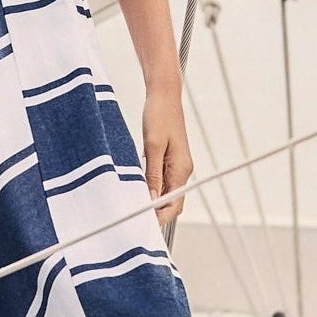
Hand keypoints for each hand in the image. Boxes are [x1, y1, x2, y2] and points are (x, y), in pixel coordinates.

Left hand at [141, 80, 191, 231]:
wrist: (164, 95)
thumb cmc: (158, 115)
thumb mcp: (152, 145)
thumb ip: (152, 173)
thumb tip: (152, 198)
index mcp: (182, 168)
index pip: (174, 203)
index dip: (159, 216)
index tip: (141, 221)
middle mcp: (182, 170)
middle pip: (172, 201)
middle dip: (156, 212)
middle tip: (133, 217)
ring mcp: (177, 165)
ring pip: (166, 192)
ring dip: (152, 200)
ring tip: (133, 205)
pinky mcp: (170, 160)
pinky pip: (162, 181)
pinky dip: (152, 188)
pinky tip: (137, 189)